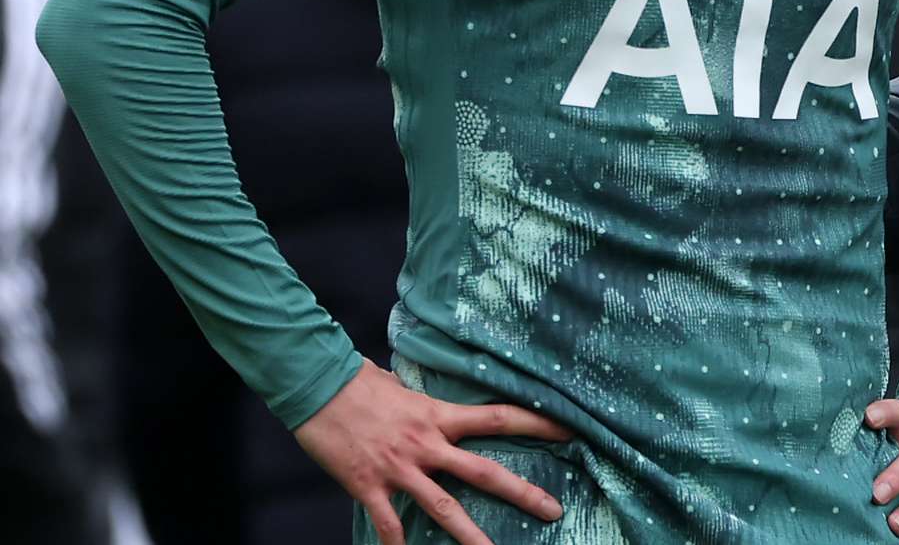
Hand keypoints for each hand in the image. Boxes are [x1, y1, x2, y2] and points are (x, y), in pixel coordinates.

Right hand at [293, 359, 572, 544]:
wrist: (316, 386)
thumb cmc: (358, 382)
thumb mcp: (403, 386)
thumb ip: (424, 404)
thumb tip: (433, 403)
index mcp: (439, 415)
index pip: (500, 418)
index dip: (538, 423)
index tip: (570, 431)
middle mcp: (426, 444)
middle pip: (484, 471)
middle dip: (522, 492)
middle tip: (553, 510)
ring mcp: (399, 468)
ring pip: (443, 507)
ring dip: (471, 535)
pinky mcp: (368, 485)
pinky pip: (388, 523)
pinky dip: (397, 544)